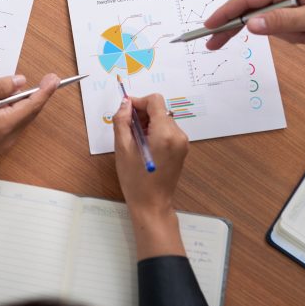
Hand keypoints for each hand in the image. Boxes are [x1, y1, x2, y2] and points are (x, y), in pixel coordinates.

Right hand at [0, 74, 59, 170]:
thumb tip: (20, 82)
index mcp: (2, 126)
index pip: (31, 106)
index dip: (45, 91)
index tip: (54, 79)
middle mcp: (7, 138)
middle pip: (30, 113)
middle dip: (39, 95)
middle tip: (49, 79)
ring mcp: (2, 143)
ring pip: (22, 119)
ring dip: (26, 102)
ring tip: (27, 86)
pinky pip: (13, 123)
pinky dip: (16, 110)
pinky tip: (10, 100)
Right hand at [112, 94, 187, 258]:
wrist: (152, 204)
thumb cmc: (135, 179)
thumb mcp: (122, 148)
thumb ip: (122, 121)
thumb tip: (125, 103)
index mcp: (164, 133)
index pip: (155, 101)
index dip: (139, 101)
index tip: (126, 110)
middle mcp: (178, 135)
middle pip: (159, 110)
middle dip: (142, 114)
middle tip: (127, 129)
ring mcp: (182, 142)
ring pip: (163, 120)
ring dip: (148, 124)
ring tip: (135, 141)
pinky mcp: (182, 149)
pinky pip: (168, 131)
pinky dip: (155, 132)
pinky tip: (144, 146)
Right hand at [202, 0, 304, 49]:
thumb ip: (282, 22)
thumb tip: (250, 25)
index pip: (246, 0)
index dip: (223, 14)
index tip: (206, 27)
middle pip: (255, 13)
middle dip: (248, 31)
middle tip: (215, 46)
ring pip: (277, 25)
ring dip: (295, 37)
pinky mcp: (303, 8)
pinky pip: (291, 27)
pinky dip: (304, 36)